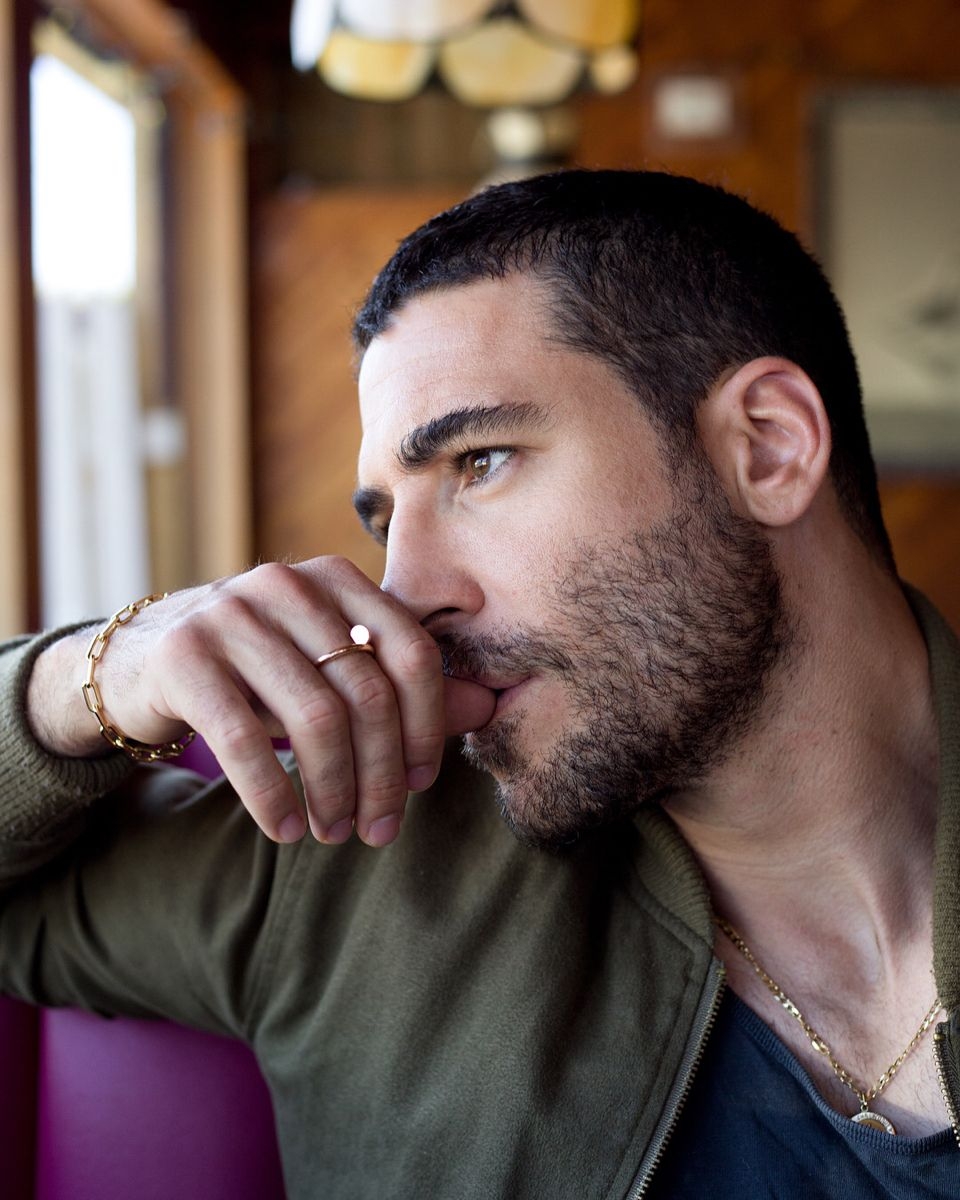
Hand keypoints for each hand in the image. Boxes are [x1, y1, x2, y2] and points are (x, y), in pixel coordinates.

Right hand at [28, 559, 496, 846]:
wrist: (142, 658)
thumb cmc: (258, 668)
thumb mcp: (330, 670)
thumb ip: (403, 684)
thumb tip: (487, 707)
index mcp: (336, 578)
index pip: (410, 651)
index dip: (428, 724)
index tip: (422, 783)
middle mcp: (288, 583)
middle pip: (367, 691)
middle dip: (382, 772)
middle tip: (379, 829)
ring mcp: (232, 613)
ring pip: (315, 716)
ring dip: (334, 789)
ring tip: (335, 832)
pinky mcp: (185, 655)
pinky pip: (245, 738)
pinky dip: (273, 794)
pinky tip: (287, 828)